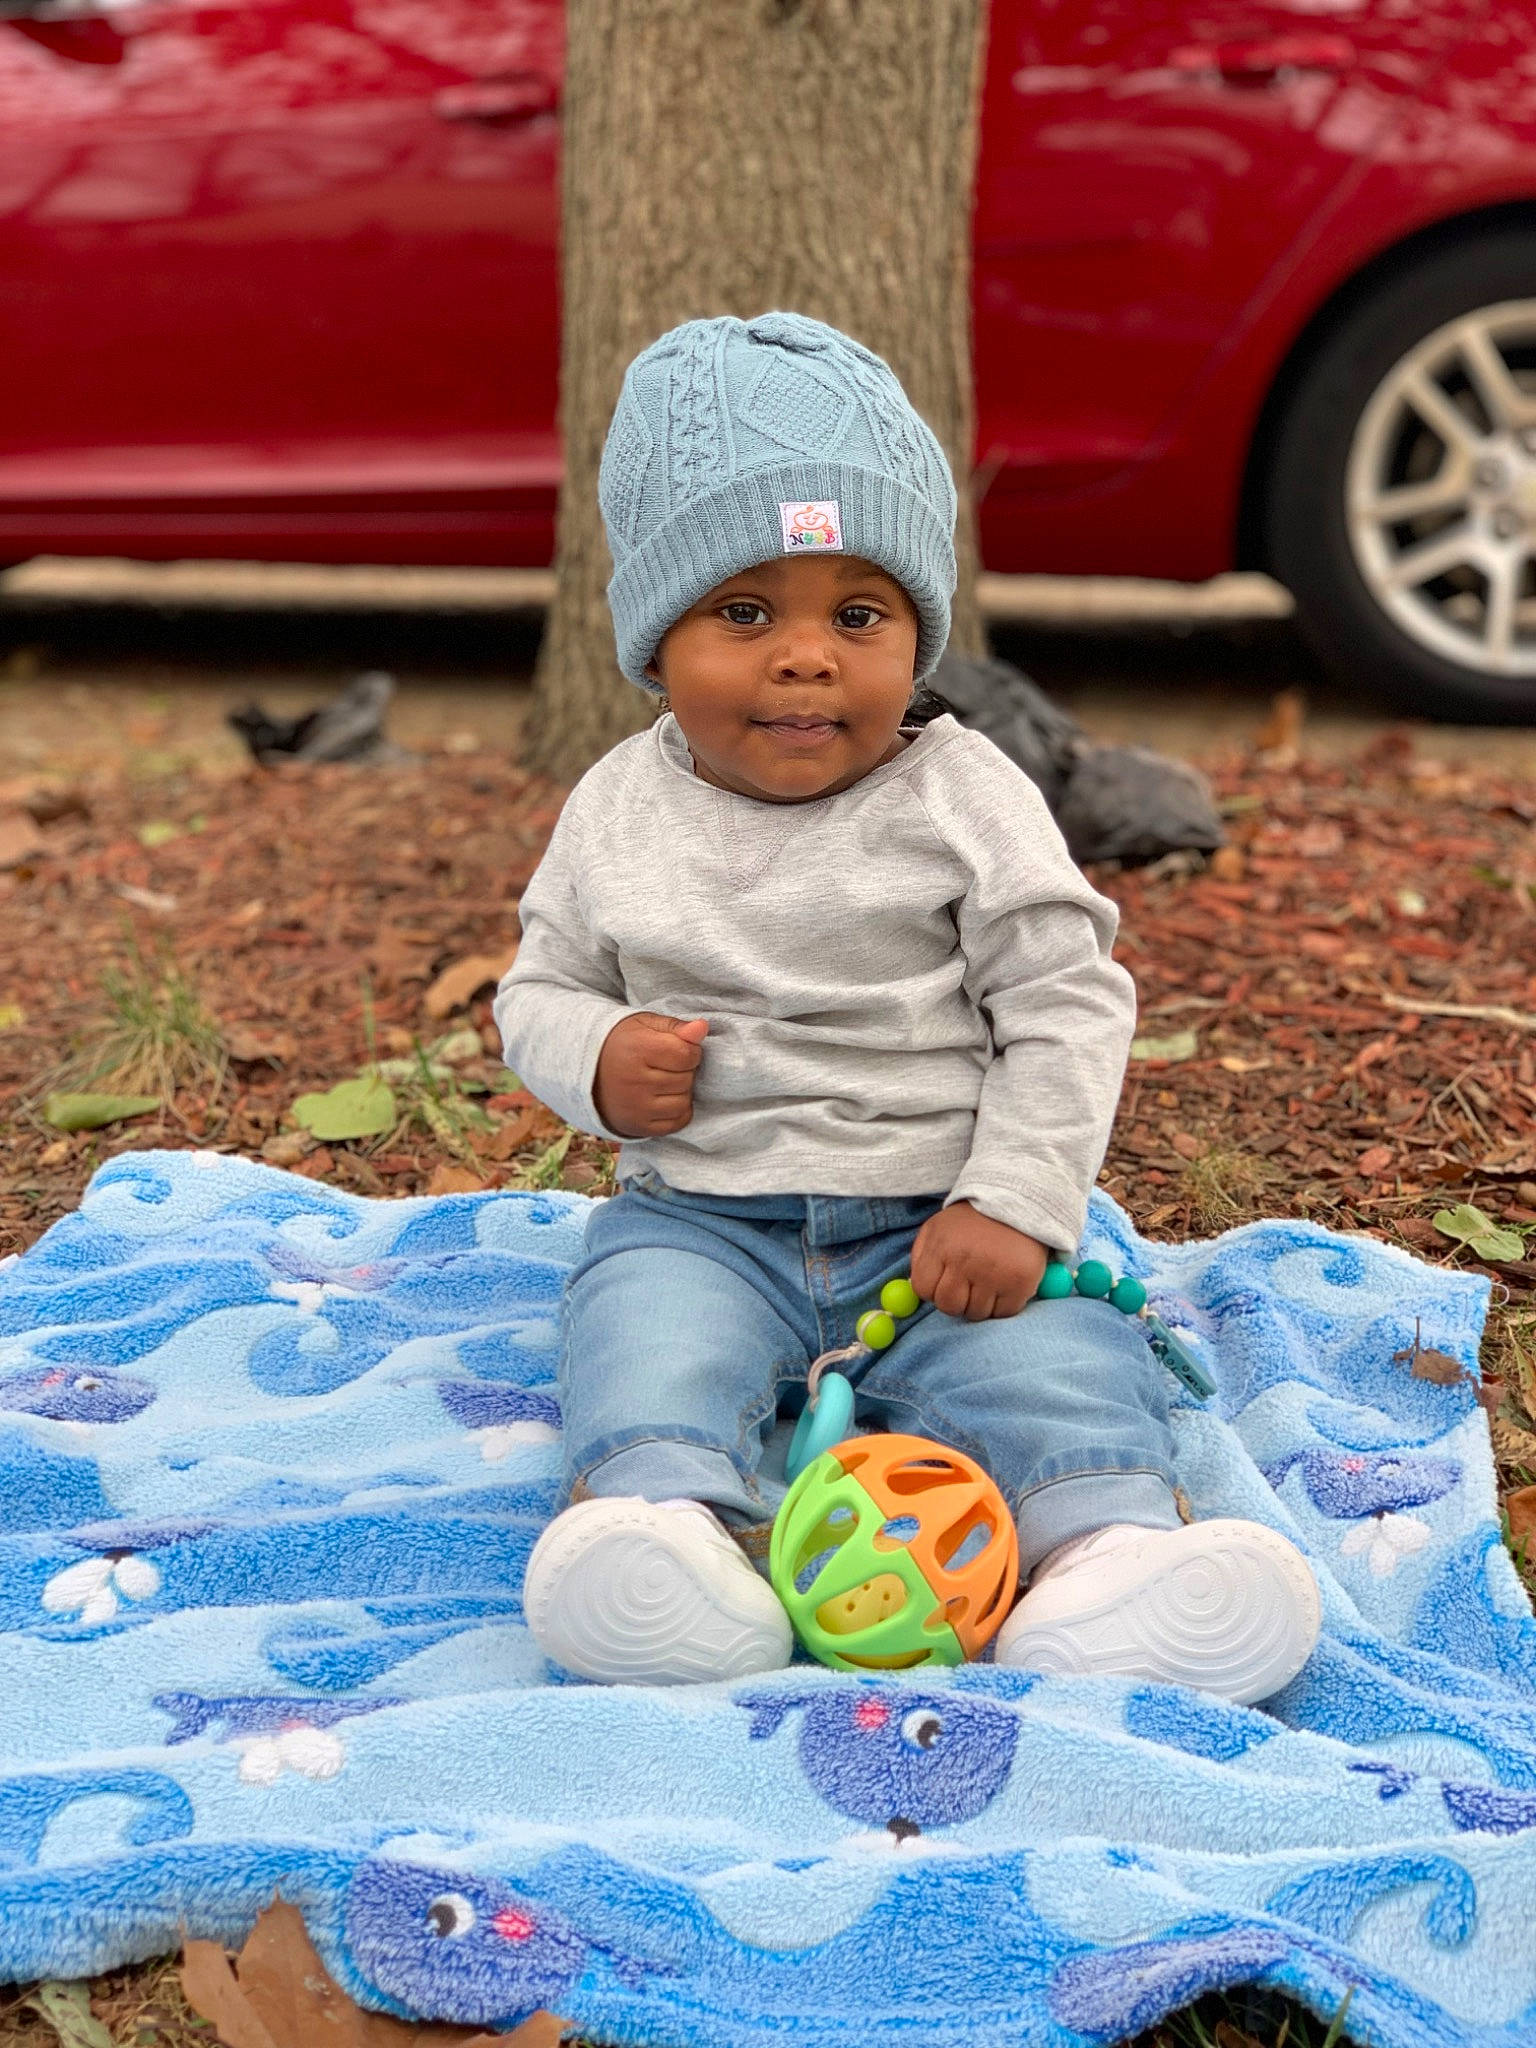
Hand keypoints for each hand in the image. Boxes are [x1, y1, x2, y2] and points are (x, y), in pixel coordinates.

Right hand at [593, 1012, 708, 1137]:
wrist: (587, 1071)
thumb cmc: (623, 1043)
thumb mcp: (645, 1025)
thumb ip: (676, 1026)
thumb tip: (702, 1028)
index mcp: (637, 1050)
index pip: (687, 1054)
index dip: (689, 1049)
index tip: (676, 1047)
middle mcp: (634, 1081)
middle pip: (686, 1079)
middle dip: (684, 1070)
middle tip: (666, 1065)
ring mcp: (635, 1107)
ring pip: (683, 1102)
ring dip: (682, 1091)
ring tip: (664, 1081)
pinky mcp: (637, 1126)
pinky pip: (677, 1122)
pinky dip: (677, 1111)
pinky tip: (663, 1098)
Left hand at [909, 1201, 1048, 1320]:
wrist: (1017, 1202)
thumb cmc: (970, 1221)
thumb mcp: (936, 1228)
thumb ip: (921, 1258)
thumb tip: (918, 1290)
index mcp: (942, 1247)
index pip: (923, 1289)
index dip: (932, 1290)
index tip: (943, 1282)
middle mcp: (966, 1262)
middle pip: (949, 1306)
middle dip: (955, 1300)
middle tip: (966, 1286)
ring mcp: (995, 1275)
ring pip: (976, 1314)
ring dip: (979, 1303)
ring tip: (986, 1281)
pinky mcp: (1021, 1283)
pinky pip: (1004, 1313)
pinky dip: (1003, 1305)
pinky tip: (1004, 1284)